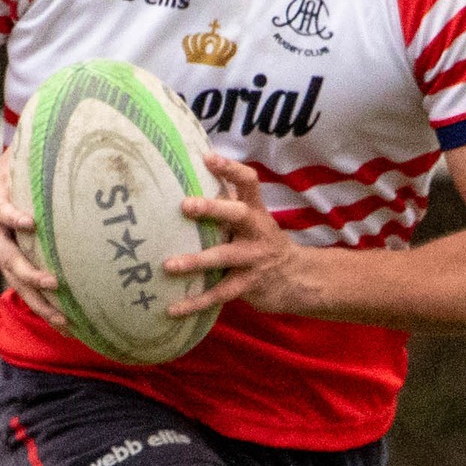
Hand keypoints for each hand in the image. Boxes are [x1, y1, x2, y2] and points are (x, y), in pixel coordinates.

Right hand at [0, 150, 66, 327]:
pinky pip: (25, 291)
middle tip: (55, 281)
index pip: (1, 212)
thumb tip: (55, 118)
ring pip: (17, 283)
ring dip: (40, 302)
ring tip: (63, 320)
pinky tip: (67, 324)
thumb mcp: (7, 160)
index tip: (28, 221)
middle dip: (31, 273)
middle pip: (10, 259)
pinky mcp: (7, 267)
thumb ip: (29, 148)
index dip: (12, 216)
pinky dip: (44, 307)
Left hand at [167, 155, 309, 316]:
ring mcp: (253, 259)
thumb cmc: (261, 242)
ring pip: (223, 257)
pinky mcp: (247, 285)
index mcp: (255, 211)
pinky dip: (194, 302)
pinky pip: (218, 293)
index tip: (207, 157)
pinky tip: (172, 309)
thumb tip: (189, 179)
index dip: (230, 169)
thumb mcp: (252, 221)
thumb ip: (228, 205)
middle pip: (237, 215)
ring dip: (195, 261)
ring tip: (168, 266)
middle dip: (213, 209)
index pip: (248, 182)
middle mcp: (256, 231)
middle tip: (185, 205)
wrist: (296, 279)